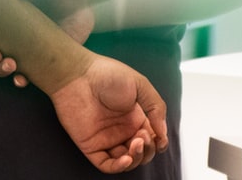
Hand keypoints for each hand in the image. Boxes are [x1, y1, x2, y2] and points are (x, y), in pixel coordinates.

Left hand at [49, 54, 167, 173]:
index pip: (151, 139)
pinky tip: (127, 158)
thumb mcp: (140, 85)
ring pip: (126, 161)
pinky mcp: (91, 145)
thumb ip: (156, 108)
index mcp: (134, 116)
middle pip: (141, 152)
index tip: (159, 138)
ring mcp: (106, 138)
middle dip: (148, 150)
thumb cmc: (106, 74)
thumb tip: (163, 133)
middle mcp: (121, 129)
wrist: (77, 74)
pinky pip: (107, 164)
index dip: (158, 142)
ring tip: (136, 143)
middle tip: (142, 136)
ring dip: (137, 158)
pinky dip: (119, 167)